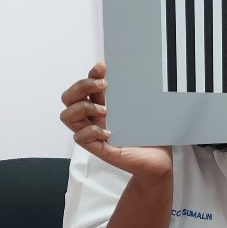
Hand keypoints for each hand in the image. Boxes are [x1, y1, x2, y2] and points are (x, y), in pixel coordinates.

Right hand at [60, 62, 171, 178]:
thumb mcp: (142, 110)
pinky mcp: (98, 149)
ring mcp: (93, 134)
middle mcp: (94, 119)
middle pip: (69, 98)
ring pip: (67, 116)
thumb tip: (134, 72)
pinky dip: (91, 132)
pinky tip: (109, 132)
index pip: (86, 87)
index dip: (90, 74)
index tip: (102, 66)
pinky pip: (80, 138)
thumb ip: (134, 94)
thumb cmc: (151, 136)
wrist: (159, 161)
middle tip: (103, 85)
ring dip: (83, 108)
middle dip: (81, 86)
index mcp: (102, 107)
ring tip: (105, 110)